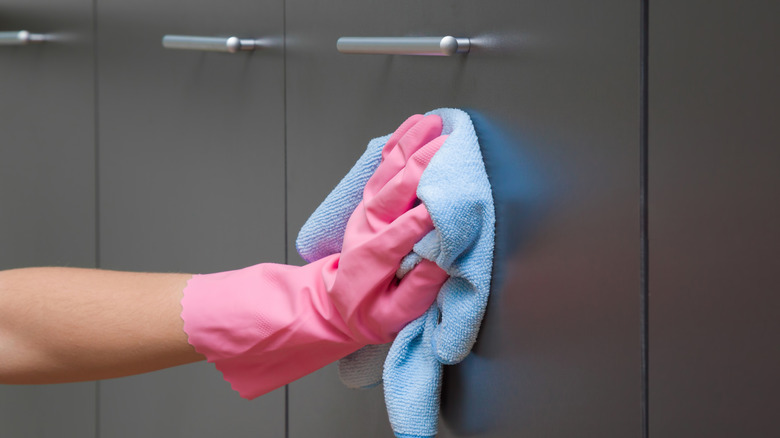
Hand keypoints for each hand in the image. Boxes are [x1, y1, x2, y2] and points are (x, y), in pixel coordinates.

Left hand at [330, 114, 449, 342]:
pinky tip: (414, 125)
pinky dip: (398, 143)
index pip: (402, 232)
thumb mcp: (394, 315)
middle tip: (449, 145)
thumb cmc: (370, 312)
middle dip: (422, 166)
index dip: (425, 216)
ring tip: (433, 124)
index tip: (449, 199)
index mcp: (374, 258)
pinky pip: (383, 167)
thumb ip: (418, 290)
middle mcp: (368, 227)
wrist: (335, 303)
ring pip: (388, 171)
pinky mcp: (370, 201)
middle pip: (395, 191)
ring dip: (410, 145)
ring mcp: (367, 210)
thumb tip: (442, 263)